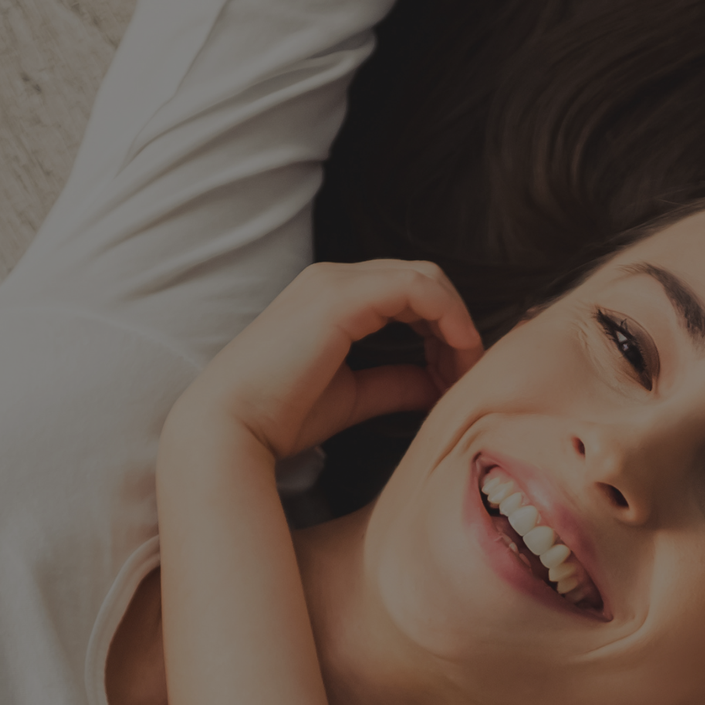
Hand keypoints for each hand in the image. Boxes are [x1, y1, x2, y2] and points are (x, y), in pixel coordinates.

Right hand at [174, 259, 482, 461]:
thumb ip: (398, 382)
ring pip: (426, 278)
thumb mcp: (356, 396)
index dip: (446, 330)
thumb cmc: (283, 416)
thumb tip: (440, 384)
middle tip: (471, 373)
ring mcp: (335, 283)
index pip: (410, 293)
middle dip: (457, 324)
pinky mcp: (340, 297)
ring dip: (458, 322)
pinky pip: (417, 288)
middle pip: (423, 280)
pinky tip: (458, 354)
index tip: (460, 376)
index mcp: (333, 298)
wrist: (233, 426)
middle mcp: (333, 280)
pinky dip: (448, 317)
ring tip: (466, 371)